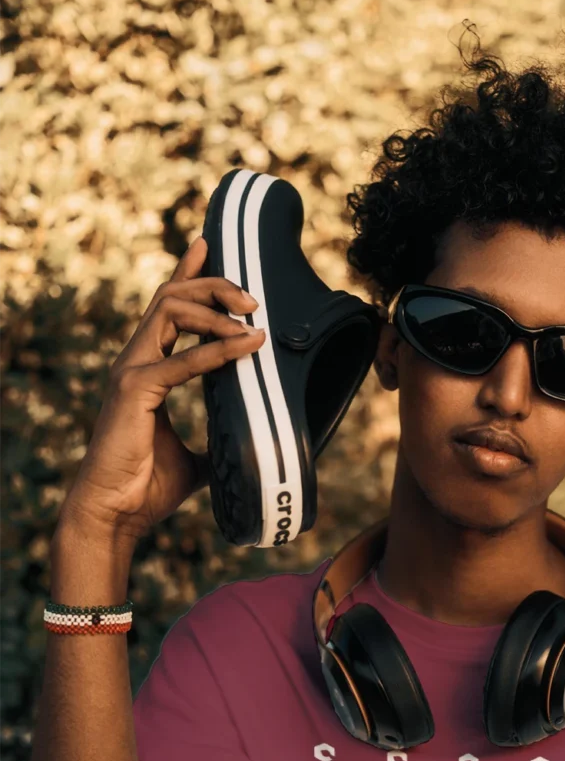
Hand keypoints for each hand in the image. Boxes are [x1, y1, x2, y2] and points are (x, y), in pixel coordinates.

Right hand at [57, 236, 264, 542]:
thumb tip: (248, 446)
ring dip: (216, 308)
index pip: (166, 307)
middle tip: (254, 300)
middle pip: (172, 296)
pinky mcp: (135, 390)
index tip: (208, 245)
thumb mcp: (194, 459)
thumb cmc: (146, 487)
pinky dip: (218, 350)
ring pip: (171, 309)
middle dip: (214, 285)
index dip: (188, 273)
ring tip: (253, 321)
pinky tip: (248, 346)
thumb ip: (215, 440)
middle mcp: (134, 360)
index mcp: (145, 368)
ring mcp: (131, 371)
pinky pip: (182, 359)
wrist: (114, 514)